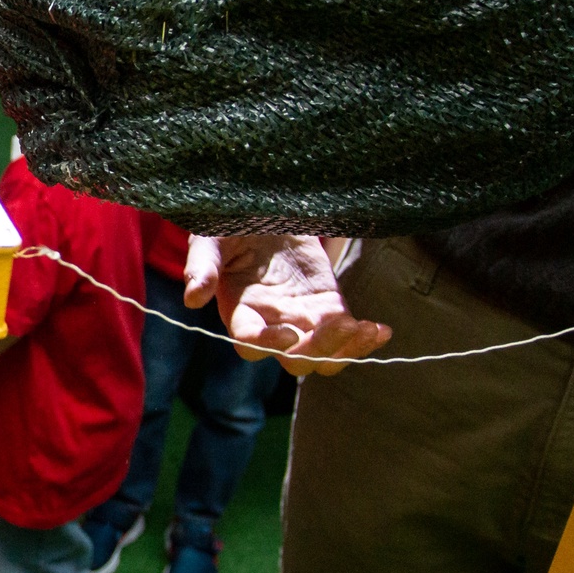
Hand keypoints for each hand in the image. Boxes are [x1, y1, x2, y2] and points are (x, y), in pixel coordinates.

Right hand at [184, 235, 391, 373]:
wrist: (262, 212)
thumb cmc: (229, 227)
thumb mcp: (210, 239)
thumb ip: (202, 267)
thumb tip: (193, 298)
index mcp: (240, 313)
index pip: (250, 343)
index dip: (267, 344)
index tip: (290, 334)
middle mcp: (272, 325)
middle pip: (294, 360)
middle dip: (318, 351)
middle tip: (339, 327)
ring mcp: (303, 319)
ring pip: (325, 356)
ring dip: (346, 351)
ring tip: (365, 330)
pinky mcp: (328, 307)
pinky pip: (348, 335)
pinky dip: (364, 338)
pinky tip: (380, 330)